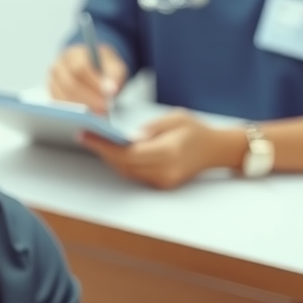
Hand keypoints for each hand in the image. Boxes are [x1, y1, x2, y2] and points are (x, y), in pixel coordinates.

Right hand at [47, 43, 128, 115]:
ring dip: (80, 108)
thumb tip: (109, 91)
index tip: (108, 95)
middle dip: (88, 99)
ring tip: (98, 115)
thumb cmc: (103, 66)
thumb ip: (114, 76)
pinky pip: (59, 105)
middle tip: (104, 110)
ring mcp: (52, 80)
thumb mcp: (114, 66)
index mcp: (74, 54)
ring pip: (62, 97)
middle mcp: (59, 66)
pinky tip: (87, 117)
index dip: (94, 83)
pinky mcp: (52, 94)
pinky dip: (72, 113)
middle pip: (69, 85)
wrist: (91, 67)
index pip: (80, 68)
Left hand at [78, 109, 244, 189]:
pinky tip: (113, 151)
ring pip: (128, 172)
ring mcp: (165, 180)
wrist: (217, 149)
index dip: (104, 146)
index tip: (85, 135)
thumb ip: (151, 129)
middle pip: (124, 165)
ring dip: (110, 158)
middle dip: (103, 151)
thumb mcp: (175, 118)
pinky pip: (136, 175)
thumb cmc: (196, 130)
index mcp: (169, 152)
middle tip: (85, 135)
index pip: (128, 153)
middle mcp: (166, 171)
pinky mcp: (164, 184)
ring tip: (95, 141)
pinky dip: (122, 163)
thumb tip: (129, 138)